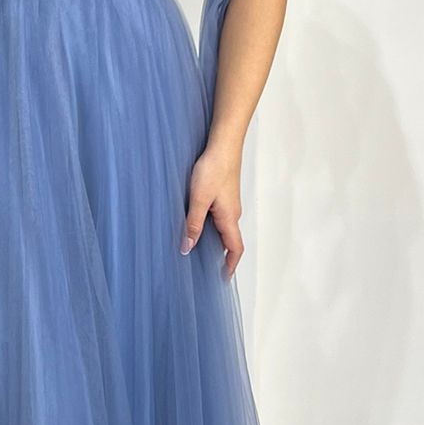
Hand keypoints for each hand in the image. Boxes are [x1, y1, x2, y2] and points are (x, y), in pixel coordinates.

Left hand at [181, 142, 243, 278]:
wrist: (223, 145)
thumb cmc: (214, 169)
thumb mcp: (198, 199)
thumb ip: (193, 224)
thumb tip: (187, 248)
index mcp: (229, 218)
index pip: (235, 249)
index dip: (230, 266)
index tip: (223, 279)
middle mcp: (232, 213)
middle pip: (230, 241)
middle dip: (221, 257)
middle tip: (208, 269)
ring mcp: (229, 204)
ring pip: (224, 229)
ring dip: (216, 242)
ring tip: (199, 250)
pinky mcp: (224, 195)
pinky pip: (220, 218)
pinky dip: (212, 228)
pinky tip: (198, 225)